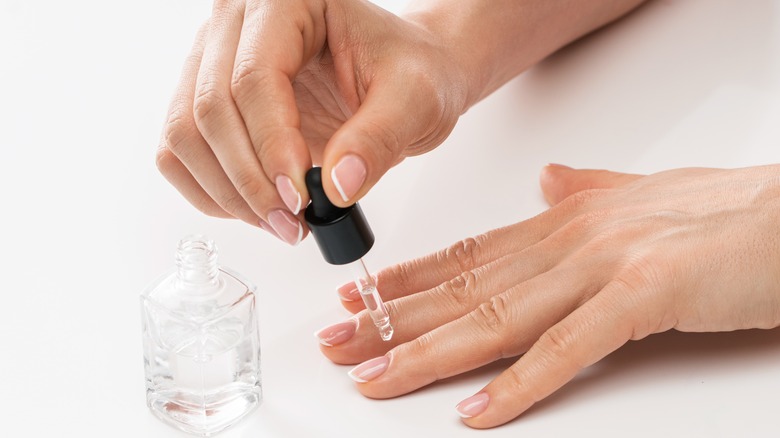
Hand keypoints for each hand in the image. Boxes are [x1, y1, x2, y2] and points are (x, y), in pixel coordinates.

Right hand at [154, 0, 467, 244]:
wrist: (403, 78)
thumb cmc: (411, 71)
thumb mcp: (416, 99)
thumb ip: (379, 139)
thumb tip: (337, 187)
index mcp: (288, 1)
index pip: (255, 77)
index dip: (271, 145)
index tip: (300, 196)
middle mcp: (239, 24)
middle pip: (210, 109)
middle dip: (249, 180)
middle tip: (292, 221)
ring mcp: (215, 61)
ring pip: (185, 135)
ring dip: (227, 193)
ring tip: (281, 223)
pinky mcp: (207, 99)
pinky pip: (181, 152)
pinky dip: (213, 192)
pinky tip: (257, 209)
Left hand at [315, 164, 779, 427]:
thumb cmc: (727, 212)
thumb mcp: (642, 195)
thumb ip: (588, 190)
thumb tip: (547, 180)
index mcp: (566, 220)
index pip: (468, 254)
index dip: (409, 279)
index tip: (361, 297)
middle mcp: (570, 239)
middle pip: (464, 288)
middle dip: (393, 320)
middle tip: (338, 342)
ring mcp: (602, 266)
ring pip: (494, 318)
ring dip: (428, 353)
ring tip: (375, 377)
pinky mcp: (642, 296)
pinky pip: (566, 349)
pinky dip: (516, 385)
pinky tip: (473, 412)